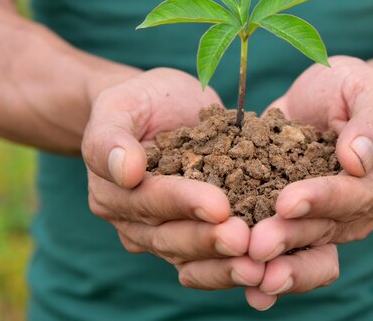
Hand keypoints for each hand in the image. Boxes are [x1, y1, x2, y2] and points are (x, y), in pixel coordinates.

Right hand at [82, 68, 263, 290]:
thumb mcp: (120, 104)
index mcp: (112, 190)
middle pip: (169, 236)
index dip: (183, 203)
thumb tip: (125, 170)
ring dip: (223, 264)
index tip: (219, 206)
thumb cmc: (140, 100)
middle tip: (244, 241)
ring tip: (257, 267)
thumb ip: (111, 136)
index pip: (148, 199)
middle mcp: (132, 221)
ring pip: (189, 257)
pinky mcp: (190, 239)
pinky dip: (231, 268)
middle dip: (208, 241)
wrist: (161, 108)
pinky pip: (207, 261)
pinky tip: (261, 271)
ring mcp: (160, 234)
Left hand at [244, 57, 372, 309]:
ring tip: (248, 272)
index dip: (320, 199)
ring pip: (307, 247)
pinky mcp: (300, 219)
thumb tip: (358, 158)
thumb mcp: (370, 88)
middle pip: (325, 229)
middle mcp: (358, 208)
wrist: (332, 96)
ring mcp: (329, 219)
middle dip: (289, 237)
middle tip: (255, 246)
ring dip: (278, 261)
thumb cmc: (353, 88)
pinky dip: (269, 267)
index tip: (286, 201)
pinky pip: (290, 249)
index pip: (352, 194)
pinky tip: (246, 288)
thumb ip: (371, 120)